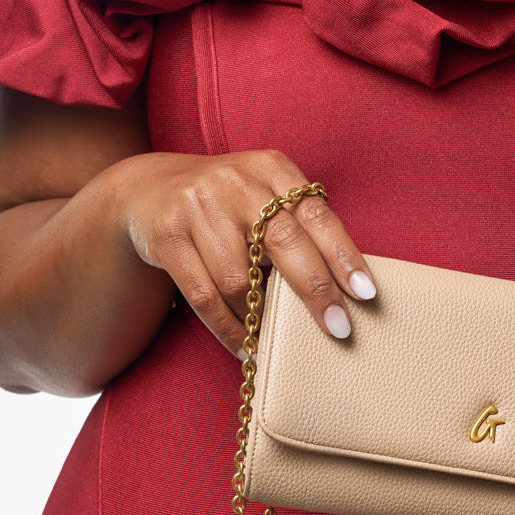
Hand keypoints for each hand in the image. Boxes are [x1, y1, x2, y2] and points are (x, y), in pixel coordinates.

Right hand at [106, 147, 377, 353]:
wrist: (148, 189)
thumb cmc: (226, 205)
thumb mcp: (263, 195)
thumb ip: (297, 225)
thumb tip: (345, 287)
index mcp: (270, 168)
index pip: (316, 214)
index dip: (344, 255)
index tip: (366, 293)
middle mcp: (235, 182)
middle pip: (284, 243)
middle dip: (316, 291)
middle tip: (339, 329)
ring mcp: (197, 206)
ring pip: (240, 279)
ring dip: (261, 317)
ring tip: (276, 340)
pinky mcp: (167, 235)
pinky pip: (205, 296)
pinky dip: (230, 328)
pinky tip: (246, 345)